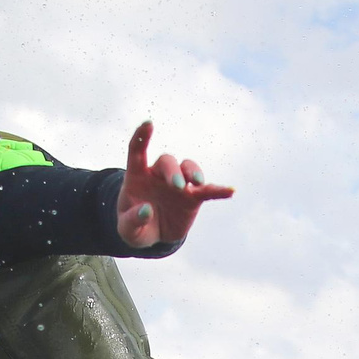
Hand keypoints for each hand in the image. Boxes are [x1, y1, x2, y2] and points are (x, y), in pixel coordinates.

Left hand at [116, 120, 234, 249]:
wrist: (153, 234)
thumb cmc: (135, 226)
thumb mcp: (127, 229)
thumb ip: (132, 220)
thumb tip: (146, 210)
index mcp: (138, 176)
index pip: (137, 151)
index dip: (142, 137)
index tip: (148, 124)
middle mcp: (159, 175)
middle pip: (168, 162)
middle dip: (174, 172)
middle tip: (178, 186)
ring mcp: (179, 184)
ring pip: (188, 168)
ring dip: (193, 172)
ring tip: (199, 183)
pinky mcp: (193, 197)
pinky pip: (208, 191)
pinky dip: (219, 190)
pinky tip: (231, 191)